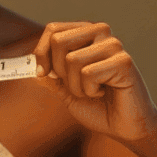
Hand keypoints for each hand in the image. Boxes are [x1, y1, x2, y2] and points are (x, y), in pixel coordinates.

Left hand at [32, 22, 156, 142]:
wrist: (125, 127)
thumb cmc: (99, 107)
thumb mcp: (66, 90)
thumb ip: (49, 76)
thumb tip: (31, 64)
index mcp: (85, 35)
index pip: (53, 29)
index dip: (41, 53)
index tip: (42, 73)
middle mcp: (100, 34)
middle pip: (58, 41)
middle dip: (58, 71)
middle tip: (77, 85)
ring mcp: (113, 46)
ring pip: (71, 60)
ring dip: (76, 86)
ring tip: (94, 90)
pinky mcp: (124, 61)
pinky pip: (88, 73)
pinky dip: (90, 90)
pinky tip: (106, 91)